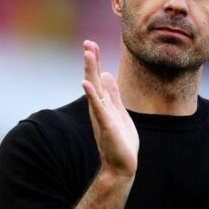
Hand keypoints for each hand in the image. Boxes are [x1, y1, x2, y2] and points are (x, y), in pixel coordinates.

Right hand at [81, 40, 138, 177]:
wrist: (122, 164)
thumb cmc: (120, 140)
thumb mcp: (118, 111)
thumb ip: (113, 94)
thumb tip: (108, 74)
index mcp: (103, 102)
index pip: (98, 77)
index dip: (95, 61)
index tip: (91, 44)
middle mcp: (99, 107)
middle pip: (94, 79)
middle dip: (91, 61)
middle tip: (87, 43)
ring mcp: (101, 115)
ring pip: (95, 89)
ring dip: (91, 71)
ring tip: (87, 54)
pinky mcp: (106, 124)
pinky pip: (98, 107)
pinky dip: (92, 95)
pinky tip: (86, 83)